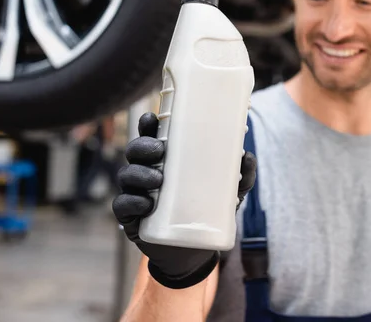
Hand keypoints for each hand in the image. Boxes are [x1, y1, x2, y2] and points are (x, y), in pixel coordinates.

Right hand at [112, 112, 255, 288]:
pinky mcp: (132, 219)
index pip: (151, 137)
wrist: (195, 253)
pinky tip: (147, 203)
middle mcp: (146, 174)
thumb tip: (247, 155)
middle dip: (142, 146)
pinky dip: (132, 202)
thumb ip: (241, 176)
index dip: (147, 125)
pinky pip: (122, 206)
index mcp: (165, 162)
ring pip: (126, 176)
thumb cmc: (207, 214)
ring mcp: (137, 195)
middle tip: (160, 151)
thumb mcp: (228, 195)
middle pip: (134, 152)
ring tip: (158, 179)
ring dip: (139, 173)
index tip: (151, 118)